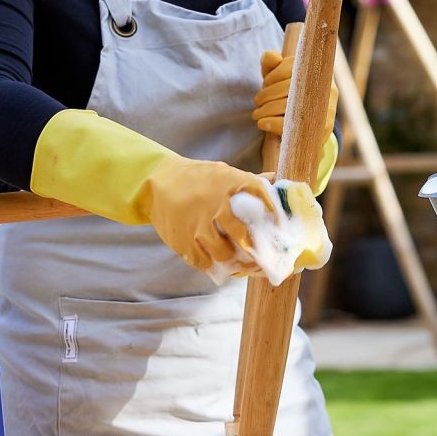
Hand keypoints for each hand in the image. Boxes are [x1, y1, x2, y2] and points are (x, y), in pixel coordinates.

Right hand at [141, 157, 273, 272]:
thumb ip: (248, 180)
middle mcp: (215, 202)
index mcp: (229, 182)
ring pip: (223, 252)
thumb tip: (275, 178)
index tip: (279, 226)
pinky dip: (210, 263)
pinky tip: (213, 258)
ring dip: (230, 257)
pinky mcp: (182, 239)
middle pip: (243, 234)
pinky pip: (203, 261)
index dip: (274, 214)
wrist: (157, 182)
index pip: (260, 197)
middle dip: (253, 247)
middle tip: (258, 254)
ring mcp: (197, 223)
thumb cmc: (196, 179)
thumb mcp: (221, 172)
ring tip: (233, 256)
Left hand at [251, 49, 337, 142]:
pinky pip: (296, 125)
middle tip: (257, 102)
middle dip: (267, 95)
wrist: (310, 122)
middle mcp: (326, 86)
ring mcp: (328, 107)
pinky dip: (274, 124)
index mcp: (316, 69)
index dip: (272, 77)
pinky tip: (262, 123)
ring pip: (291, 107)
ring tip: (256, 114)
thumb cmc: (288, 92)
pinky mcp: (325, 127)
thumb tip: (272, 57)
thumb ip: (272, 62)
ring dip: (267, 110)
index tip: (264, 85)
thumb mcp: (278, 75)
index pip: (290, 68)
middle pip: (289, 88)